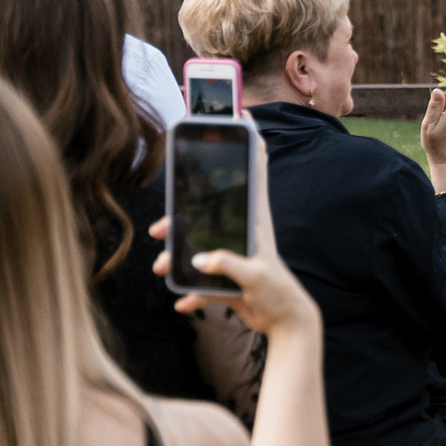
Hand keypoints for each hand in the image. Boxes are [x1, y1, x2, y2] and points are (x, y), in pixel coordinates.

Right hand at [151, 135, 318, 340]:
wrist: (286, 325)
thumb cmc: (278, 296)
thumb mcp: (255, 279)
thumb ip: (228, 266)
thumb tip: (197, 259)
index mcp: (255, 226)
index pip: (254, 179)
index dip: (251, 149)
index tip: (244, 120)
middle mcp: (243, 235)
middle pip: (208, 215)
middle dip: (180, 220)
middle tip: (159, 229)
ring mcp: (234, 255)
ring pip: (197, 248)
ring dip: (177, 259)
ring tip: (161, 269)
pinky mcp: (228, 279)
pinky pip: (202, 282)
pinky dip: (194, 293)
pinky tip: (185, 302)